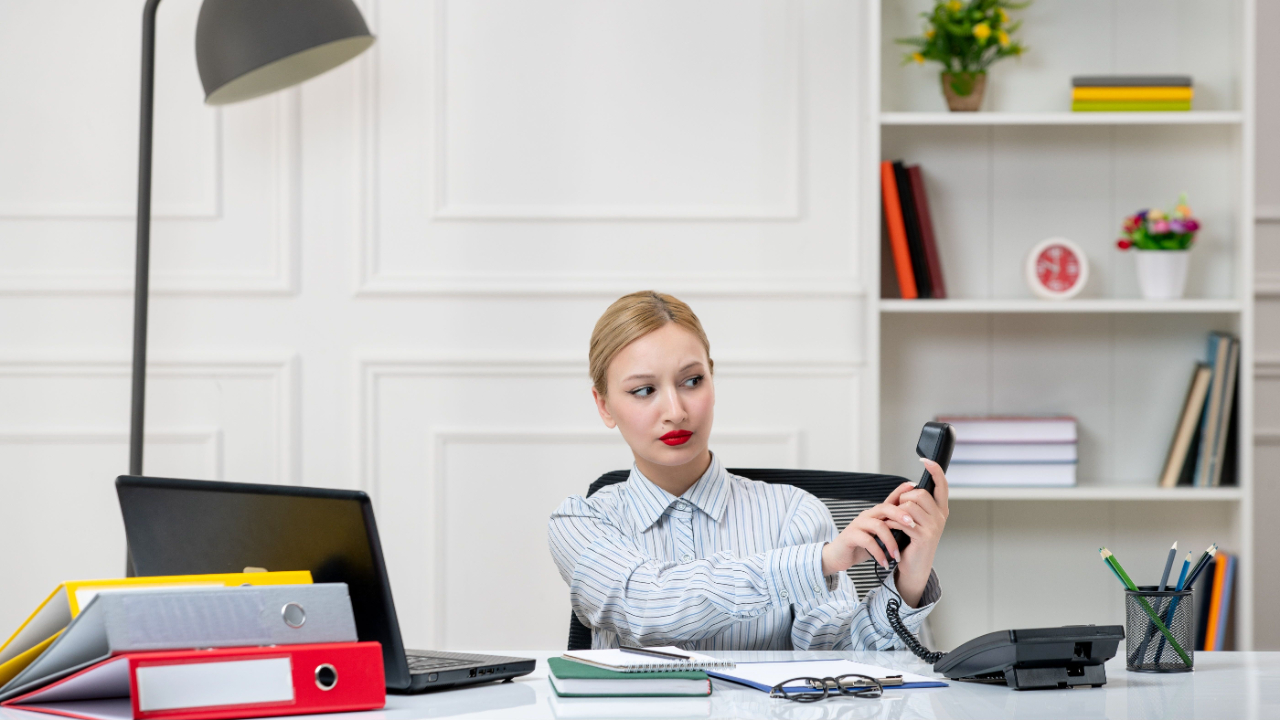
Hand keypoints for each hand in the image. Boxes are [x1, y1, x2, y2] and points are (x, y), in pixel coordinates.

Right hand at [820, 480, 915, 574]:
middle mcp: (867, 515)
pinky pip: (868, 541)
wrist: (839, 557)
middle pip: (885, 508)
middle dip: (900, 515)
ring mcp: (858, 524)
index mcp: (875, 514)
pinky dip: (879, 553)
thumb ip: (892, 530)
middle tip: (912, 525)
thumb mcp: (880, 537)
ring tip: (896, 556)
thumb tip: (914, 529)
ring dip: (891, 542)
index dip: (900, 491)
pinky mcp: (850, 535)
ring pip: (878, 526)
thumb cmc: (861, 547)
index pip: (889, 500)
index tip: (913, 485)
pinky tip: (884, 563)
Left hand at [887, 459, 949, 606]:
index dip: (935, 471)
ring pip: (910, 505)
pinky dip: (892, 522)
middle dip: (903, 498)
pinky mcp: (924, 536)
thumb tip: (910, 485)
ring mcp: (934, 527)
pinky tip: (890, 528)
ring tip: (893, 522)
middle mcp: (940, 517)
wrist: (913, 566)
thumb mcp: (915, 519)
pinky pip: (903, 520)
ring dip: (896, 511)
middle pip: (919, 493)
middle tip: (897, 510)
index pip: (942, 485)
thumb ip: (915, 503)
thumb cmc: (912, 540)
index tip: (926, 459)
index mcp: (940, 509)